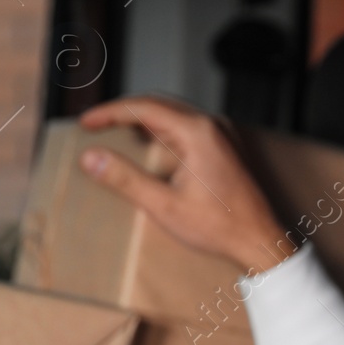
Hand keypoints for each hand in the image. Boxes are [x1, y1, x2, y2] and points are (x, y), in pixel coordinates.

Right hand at [78, 96, 292, 276]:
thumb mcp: (163, 205)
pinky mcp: (223, 146)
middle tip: (94, 124)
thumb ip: (124, 178)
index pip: (144, 108)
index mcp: (197, 132)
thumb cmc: (218, 226)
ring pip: (171, 113)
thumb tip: (90, 157)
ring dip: (141, 119)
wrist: (258, 241)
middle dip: (123, 111)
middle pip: (157, 104)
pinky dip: (160, 129)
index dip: (110, 112)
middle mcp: (211, 125)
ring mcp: (220, 133)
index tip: (85, 122)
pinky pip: (185, 126)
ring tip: (112, 129)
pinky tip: (146, 142)